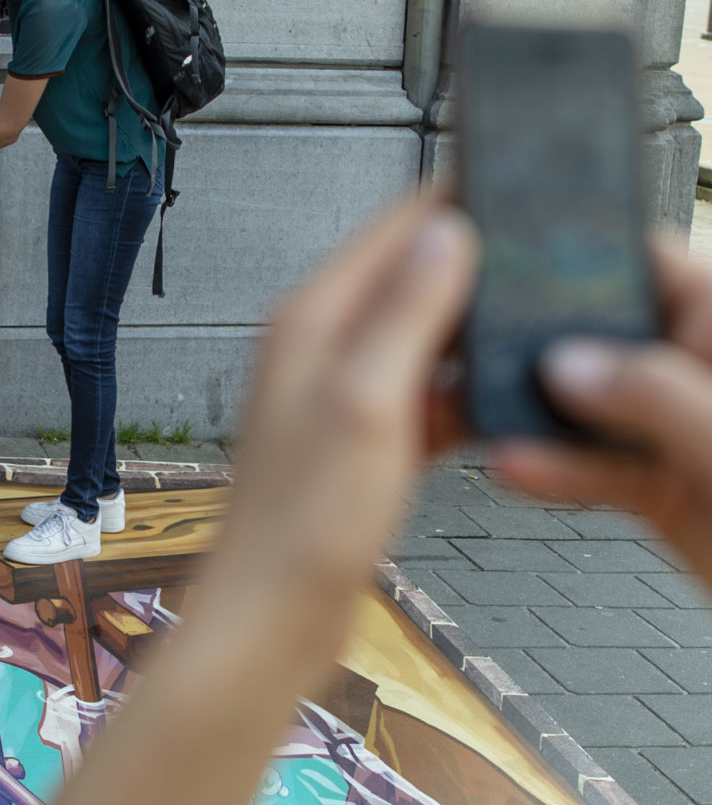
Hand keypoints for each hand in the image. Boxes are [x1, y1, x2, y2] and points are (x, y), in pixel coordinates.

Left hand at [223, 197, 477, 607]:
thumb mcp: (369, 400)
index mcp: (312, 318)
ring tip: (511, 339)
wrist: (274, 609)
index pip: (387, 231)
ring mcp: (337, 388)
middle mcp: (318, 342)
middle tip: (529, 273)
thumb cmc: (305, 516)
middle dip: (465, 271)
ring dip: (461, 336)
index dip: (448, 207)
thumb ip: (407, 312)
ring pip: (416, 337)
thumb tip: (445, 232)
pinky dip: (451, 394)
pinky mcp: (356, 433)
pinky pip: (417, 392)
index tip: (506, 194)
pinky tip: (483, 409)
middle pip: (404, 278)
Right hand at [497, 236, 711, 586]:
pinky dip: (555, 471)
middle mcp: (708, 375)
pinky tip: (518, 469)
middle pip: (610, 335)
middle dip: (545, 345)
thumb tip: (574, 365)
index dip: (591, 257)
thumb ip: (663, 400)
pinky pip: (596, 468)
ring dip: (537, 417)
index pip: (661, 267)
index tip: (520, 264)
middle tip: (482, 349)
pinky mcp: (668, 486)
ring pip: (593, 407)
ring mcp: (689, 432)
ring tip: (489, 417)